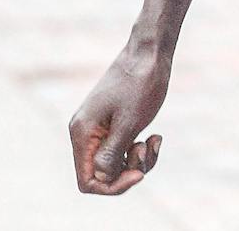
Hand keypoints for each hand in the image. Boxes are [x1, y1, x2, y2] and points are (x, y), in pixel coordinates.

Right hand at [69, 46, 169, 194]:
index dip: (112, 186)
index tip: (138, 174)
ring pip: (116, 163)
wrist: (150, 51)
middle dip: (129, 170)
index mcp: (82, 133)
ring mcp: (100, 128)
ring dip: (139, 160)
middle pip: (102, 174)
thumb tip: (100, 180)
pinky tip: (155, 136)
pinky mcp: (114, 124)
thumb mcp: (129, 123)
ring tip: (154, 140)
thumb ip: (111, 154)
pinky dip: (141, 149)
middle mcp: (85, 133)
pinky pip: (124, 149)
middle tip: (147, 148)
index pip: (87, 181)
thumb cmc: (141, 84)